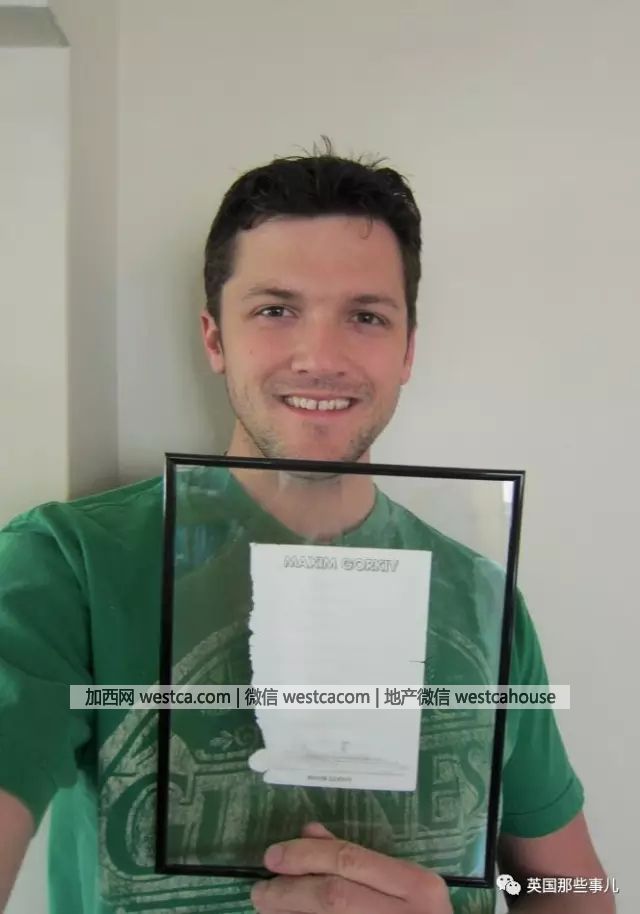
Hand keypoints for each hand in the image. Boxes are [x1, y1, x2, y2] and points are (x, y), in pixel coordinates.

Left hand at [251, 822, 452, 912]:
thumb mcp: (402, 884)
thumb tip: (308, 832)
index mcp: (417, 885)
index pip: (350, 859)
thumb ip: (357, 858)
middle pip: (333, 895)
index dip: (305, 855)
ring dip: (289, 913)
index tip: (272, 857)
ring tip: (266, 906)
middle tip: (260, 889)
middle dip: (289, 890)